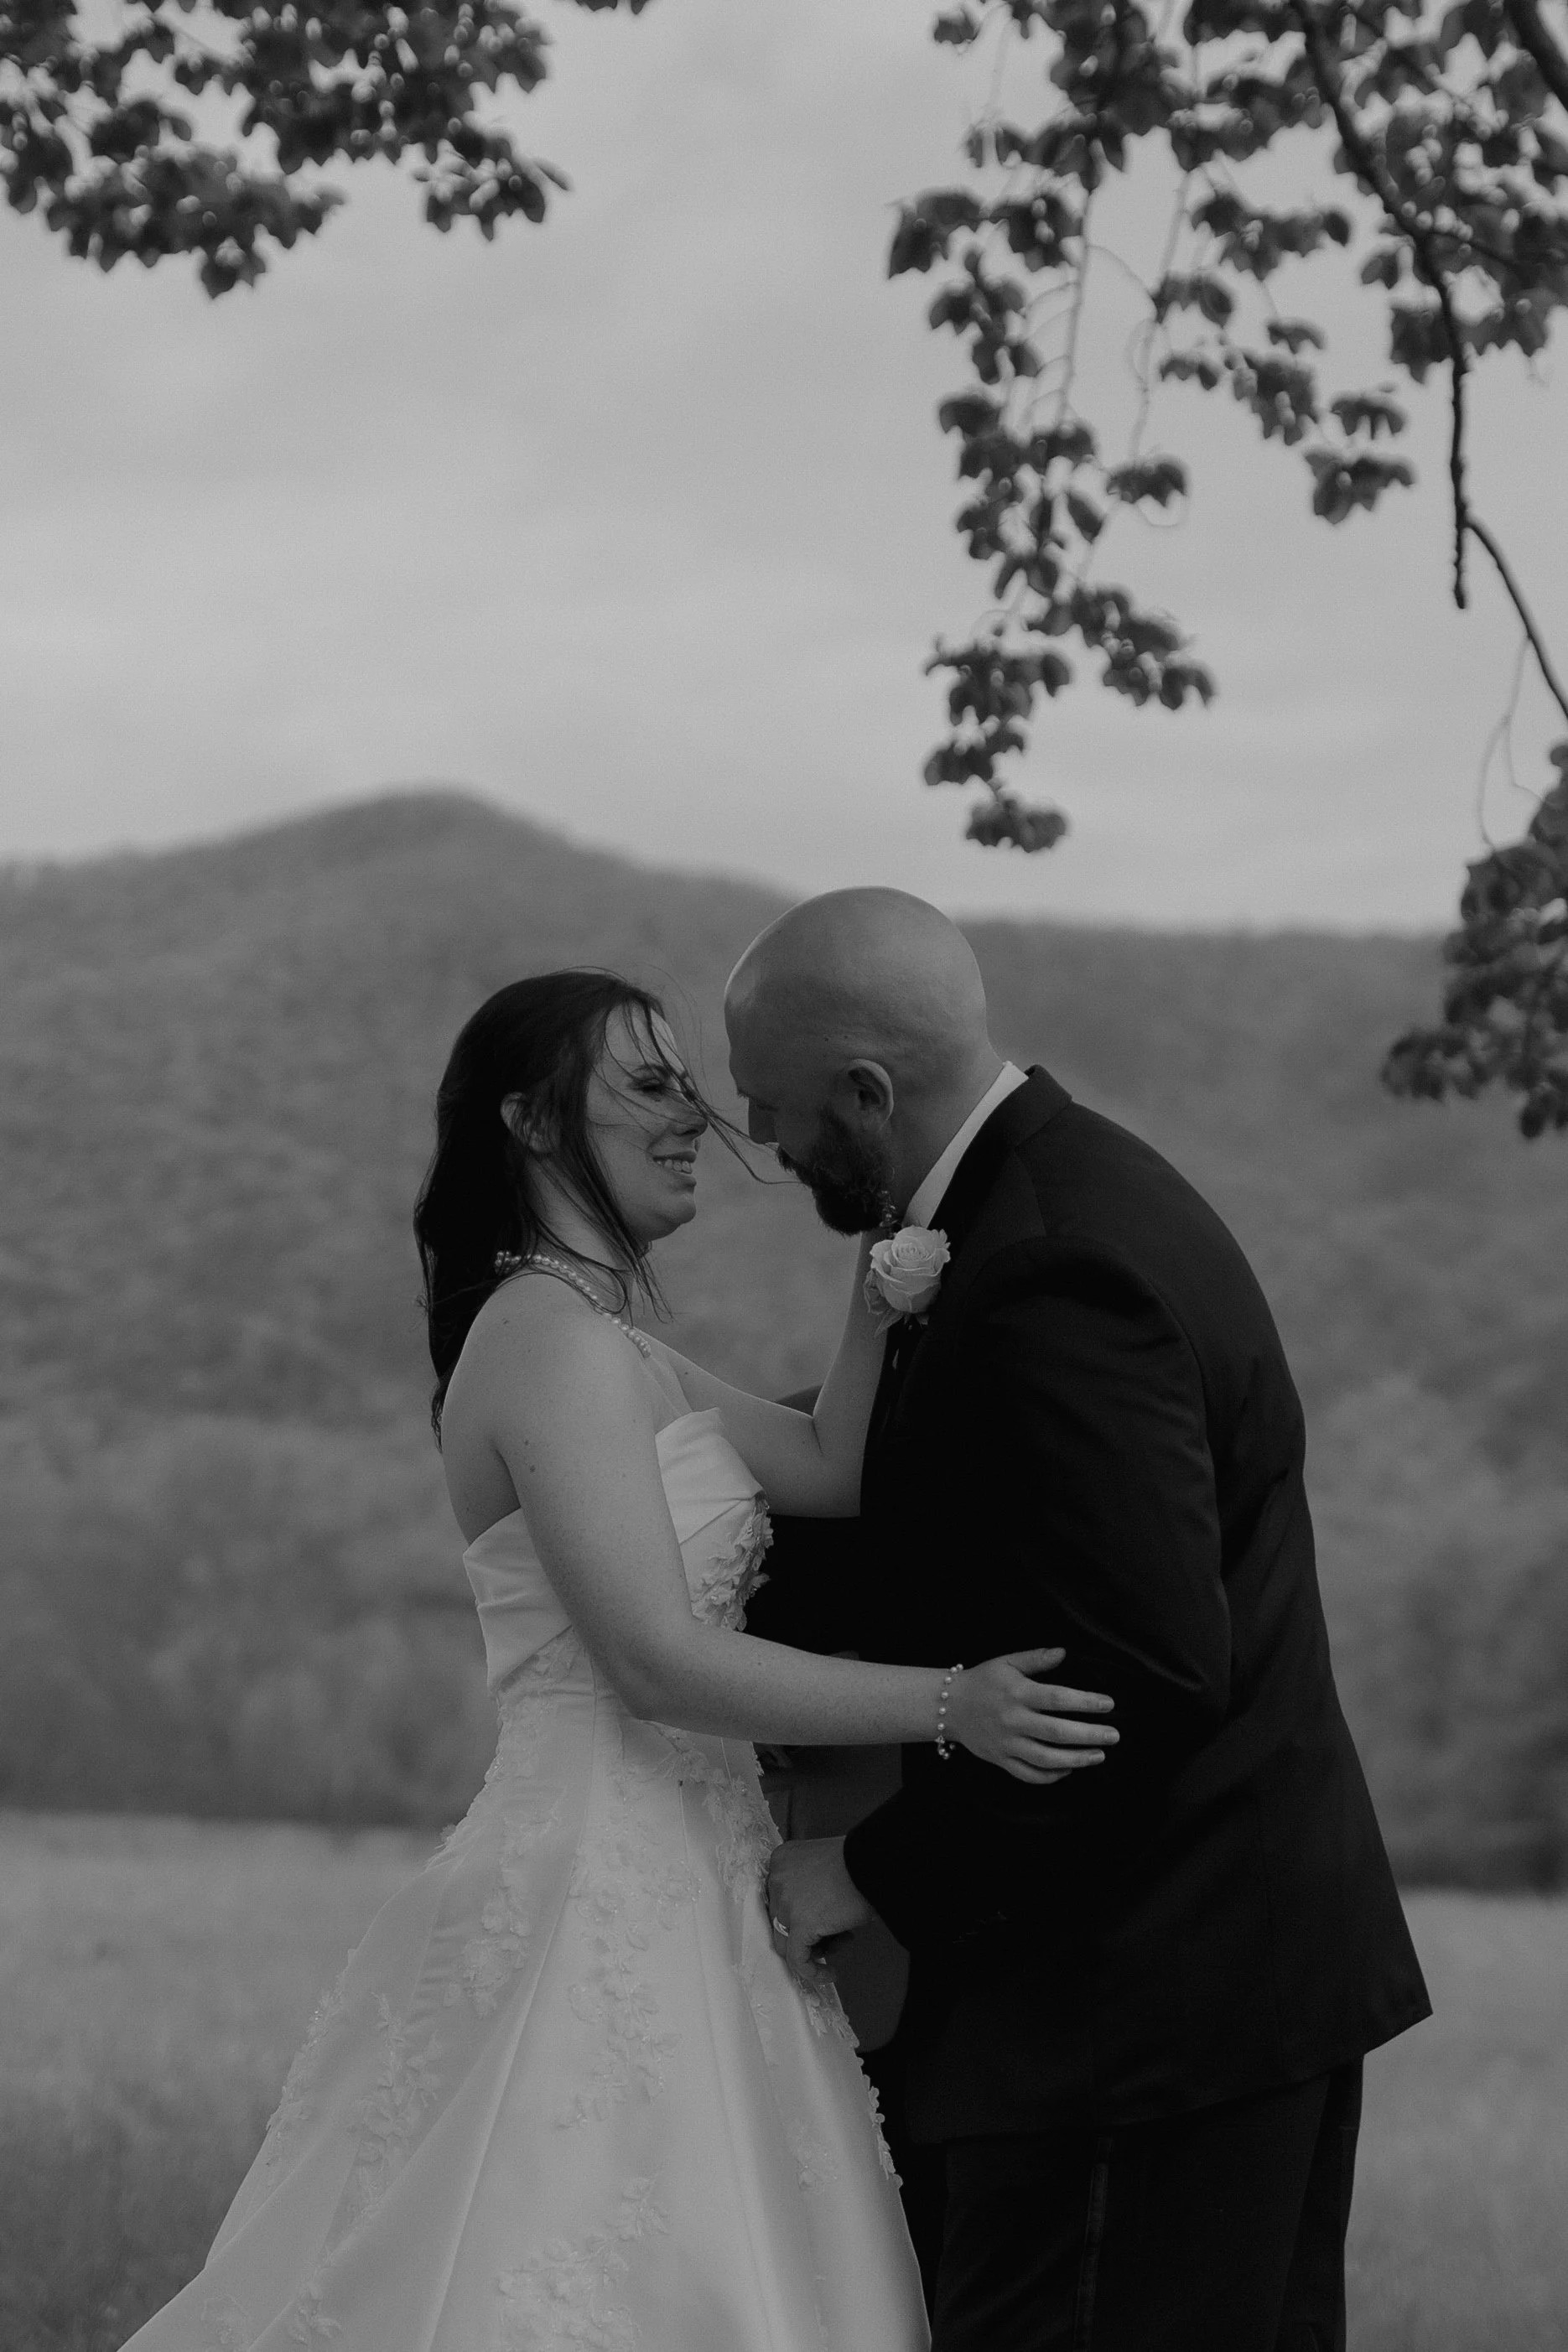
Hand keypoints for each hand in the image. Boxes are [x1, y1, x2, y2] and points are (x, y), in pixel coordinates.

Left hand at [766, 1836, 874, 1984]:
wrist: (874, 1863)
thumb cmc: (858, 1862)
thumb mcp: (823, 1864)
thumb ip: (809, 1885)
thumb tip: (813, 1917)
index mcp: (782, 1861)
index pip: (779, 1899)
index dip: (799, 1914)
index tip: (817, 1922)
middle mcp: (777, 1880)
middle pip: (781, 1921)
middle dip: (807, 1931)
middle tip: (833, 1934)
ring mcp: (785, 1903)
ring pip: (787, 1942)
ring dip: (813, 1948)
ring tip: (839, 1944)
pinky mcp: (800, 1925)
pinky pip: (798, 1960)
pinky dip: (812, 1972)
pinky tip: (830, 1974)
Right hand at [945, 1646, 1117, 1784]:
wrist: (948, 1706)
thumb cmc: (983, 1681)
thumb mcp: (1007, 1662)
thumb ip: (1036, 1658)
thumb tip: (1064, 1652)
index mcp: (1017, 1693)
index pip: (1057, 1699)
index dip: (1086, 1702)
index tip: (1108, 1704)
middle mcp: (1013, 1720)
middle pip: (1057, 1732)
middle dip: (1090, 1735)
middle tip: (1114, 1735)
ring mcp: (1007, 1744)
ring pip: (1046, 1758)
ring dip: (1077, 1759)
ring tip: (1099, 1755)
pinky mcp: (1001, 1760)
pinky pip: (1030, 1775)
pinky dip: (1052, 1776)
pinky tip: (1069, 1769)